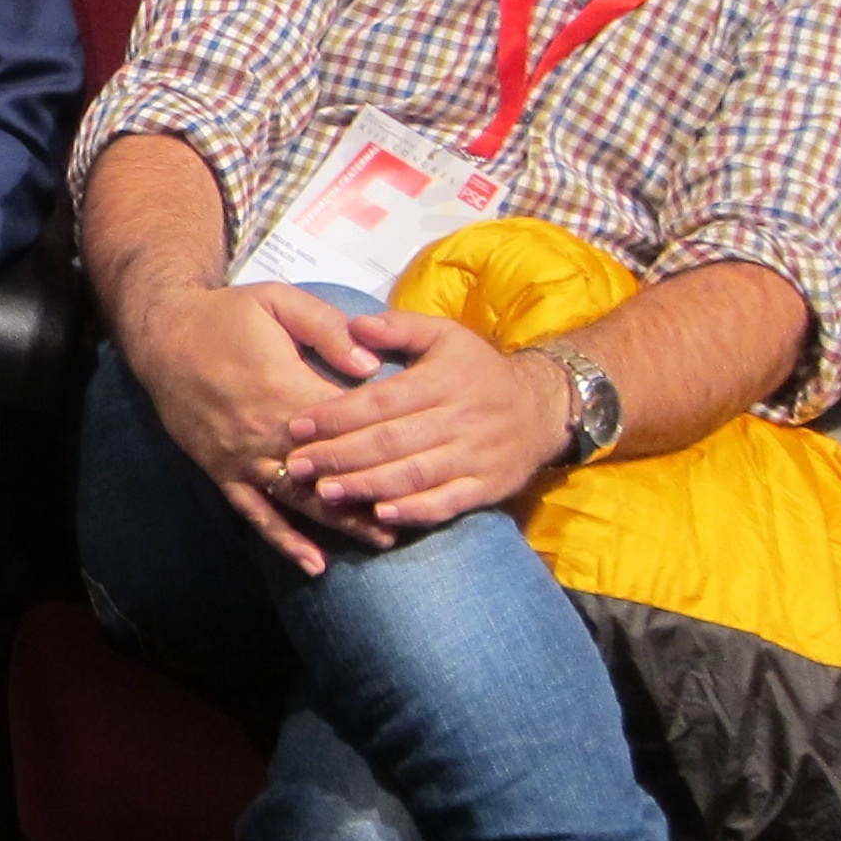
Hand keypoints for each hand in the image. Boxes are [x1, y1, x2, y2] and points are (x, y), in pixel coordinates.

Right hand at [119, 279, 390, 573]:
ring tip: (383, 539)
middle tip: (419, 512)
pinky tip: (313, 563)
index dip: (384, 441)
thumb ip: (327, 327)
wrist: (162, 336)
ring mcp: (242, 459)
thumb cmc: (225, 316)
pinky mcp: (222, 472)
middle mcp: (265, 433)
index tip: (423, 456)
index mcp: (285, 389)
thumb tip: (371, 364)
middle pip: (330, 472)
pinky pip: (255, 514)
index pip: (347, 426)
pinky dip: (284, 541)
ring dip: (342, 522)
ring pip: (300, 500)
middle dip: (373, 493)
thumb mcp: (278, 301)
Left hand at [277, 311, 571, 530]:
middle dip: (340, 455)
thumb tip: (355, 324)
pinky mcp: (487, 486)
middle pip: (392, 441)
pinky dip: (415, 511)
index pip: (382, 401)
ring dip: (367, 487)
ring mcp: (476, 456)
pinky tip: (381, 515)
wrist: (543, 407)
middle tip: (296, 464)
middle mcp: (460, 419)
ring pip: (415, 475)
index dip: (338, 415)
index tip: (297, 424)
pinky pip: (448, 502)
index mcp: (444, 380)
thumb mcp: (446, 336)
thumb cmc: (479, 370)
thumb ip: (400, 327)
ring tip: (325, 493)